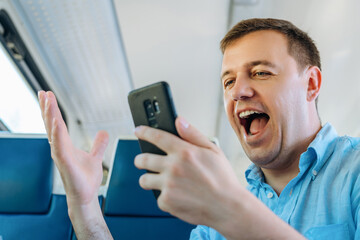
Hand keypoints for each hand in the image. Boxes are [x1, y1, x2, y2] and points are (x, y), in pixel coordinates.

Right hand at [38, 91, 111, 238]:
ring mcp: (61, 155)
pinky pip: (59, 146)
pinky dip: (58, 134)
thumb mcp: (95, 157)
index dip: (52, 109)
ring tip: (48, 101)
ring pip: (53, 132)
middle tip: (43, 92)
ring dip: (50, 116)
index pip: (57, 123)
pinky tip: (57, 123)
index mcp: (65, 145)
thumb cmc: (86, 179)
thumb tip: (103, 132)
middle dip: (47, 108)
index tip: (48, 95)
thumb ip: (98, 144)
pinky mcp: (65, 163)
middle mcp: (60, 148)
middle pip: (51, 124)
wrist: (86, 196)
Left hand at [134, 116, 241, 226]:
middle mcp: (173, 167)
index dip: (144, 132)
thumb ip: (193, 134)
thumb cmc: (222, 178)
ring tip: (160, 181)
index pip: (156, 137)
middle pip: (142, 159)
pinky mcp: (167, 202)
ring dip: (149, 179)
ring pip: (144, 180)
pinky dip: (165, 197)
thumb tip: (179, 121)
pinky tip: (177, 195)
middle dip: (140, 159)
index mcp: (184, 152)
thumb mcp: (213, 150)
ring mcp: (168, 185)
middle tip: (143, 161)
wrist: (228, 207)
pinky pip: (157, 197)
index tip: (138, 130)